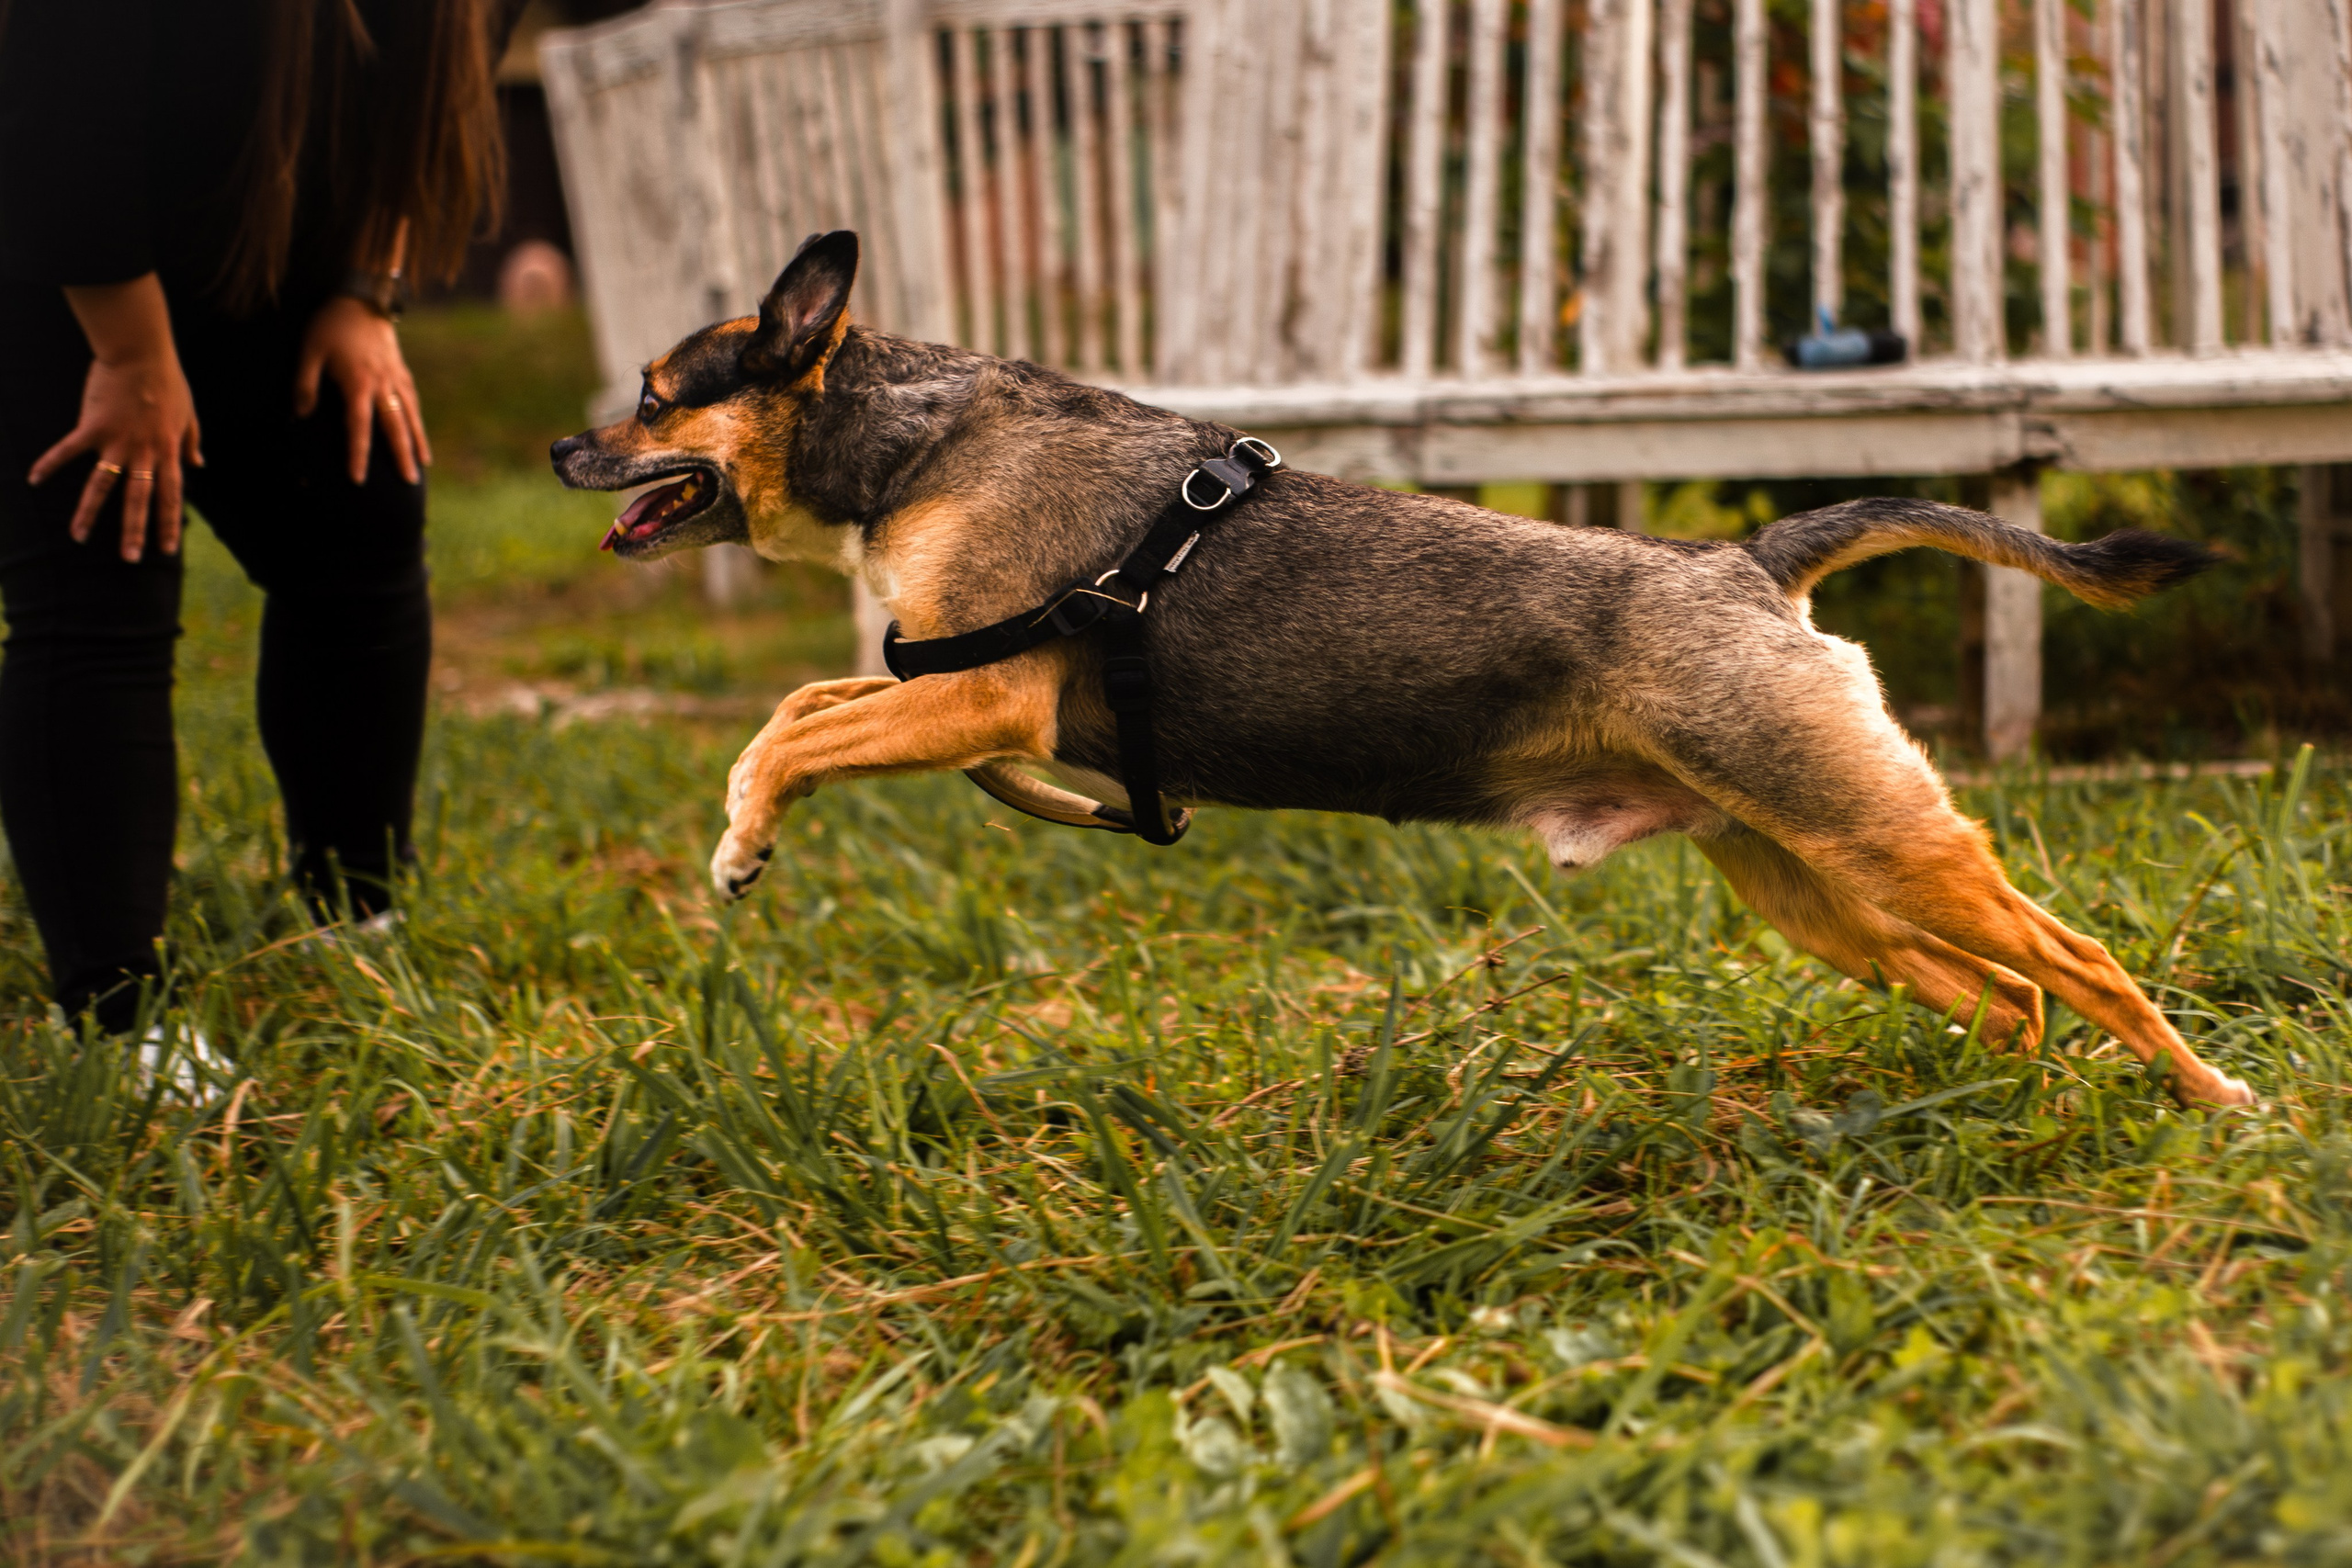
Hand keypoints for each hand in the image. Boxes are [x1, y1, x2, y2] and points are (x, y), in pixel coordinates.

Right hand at [31, 276, 203, 562]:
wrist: (141, 353)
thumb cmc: (168, 381)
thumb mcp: (189, 413)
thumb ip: (191, 441)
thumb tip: (199, 464)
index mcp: (168, 451)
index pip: (170, 496)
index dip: (168, 524)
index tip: (167, 550)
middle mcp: (144, 452)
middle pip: (139, 500)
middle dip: (134, 531)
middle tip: (129, 559)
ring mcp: (117, 441)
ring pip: (103, 486)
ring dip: (89, 512)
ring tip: (79, 537)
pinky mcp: (92, 427)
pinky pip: (68, 451)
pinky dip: (50, 464)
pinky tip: (35, 481)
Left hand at [295, 296, 430, 484]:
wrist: (362, 295)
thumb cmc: (330, 323)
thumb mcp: (309, 350)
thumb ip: (305, 384)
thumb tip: (300, 414)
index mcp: (358, 383)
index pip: (359, 427)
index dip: (358, 454)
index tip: (359, 479)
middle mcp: (382, 384)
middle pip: (395, 427)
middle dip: (402, 456)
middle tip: (409, 482)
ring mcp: (395, 378)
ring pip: (410, 416)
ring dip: (417, 442)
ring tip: (422, 465)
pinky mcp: (401, 370)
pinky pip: (412, 401)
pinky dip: (417, 420)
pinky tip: (419, 433)